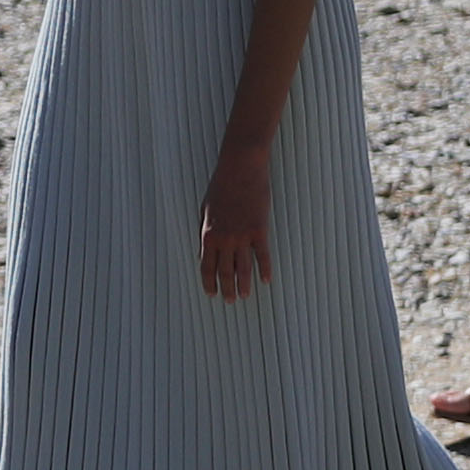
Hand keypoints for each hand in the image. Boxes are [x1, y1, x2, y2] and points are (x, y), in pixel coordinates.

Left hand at [198, 141, 273, 301]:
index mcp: (208, 234)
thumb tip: (203, 251)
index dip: (208, 282)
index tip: (211, 294)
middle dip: (226, 289)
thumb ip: (205, 231)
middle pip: (225, 272)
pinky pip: (263, 255)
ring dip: (243, 285)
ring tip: (244, 296)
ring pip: (243, 269)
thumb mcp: (205, 209)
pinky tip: (266, 280)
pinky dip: (265, 270)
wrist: (240, 168)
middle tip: (229, 301)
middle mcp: (224, 239)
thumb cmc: (221, 186)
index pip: (206, 266)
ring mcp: (243, 236)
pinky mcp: (260, 230)